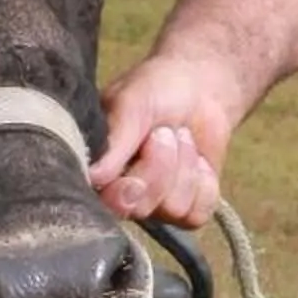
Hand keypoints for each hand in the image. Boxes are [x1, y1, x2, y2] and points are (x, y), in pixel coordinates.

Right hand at [91, 53, 244, 227]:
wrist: (201, 85)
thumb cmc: (157, 89)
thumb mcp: (130, 104)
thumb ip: (113, 141)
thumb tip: (93, 178)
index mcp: (98, 169)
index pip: (102, 202)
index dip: (125, 187)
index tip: (145, 147)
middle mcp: (122, 193)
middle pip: (140, 208)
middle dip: (160, 166)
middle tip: (163, 133)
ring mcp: (156, 204)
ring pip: (173, 208)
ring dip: (184, 166)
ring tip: (181, 137)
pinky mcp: (188, 208)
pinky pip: (198, 213)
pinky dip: (204, 181)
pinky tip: (199, 159)